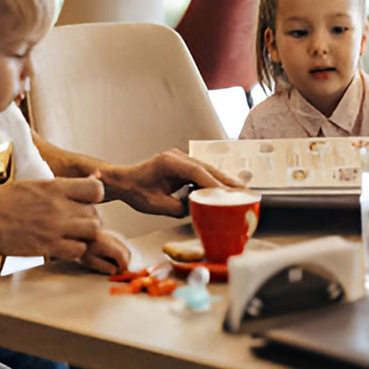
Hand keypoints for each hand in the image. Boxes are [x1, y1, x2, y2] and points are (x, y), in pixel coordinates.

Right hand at [0, 177, 103, 260]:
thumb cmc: (3, 201)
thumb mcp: (35, 184)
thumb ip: (65, 184)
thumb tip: (97, 177)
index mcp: (55, 187)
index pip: (96, 189)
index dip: (94, 196)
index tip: (85, 201)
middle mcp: (58, 206)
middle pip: (95, 213)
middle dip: (88, 218)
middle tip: (75, 221)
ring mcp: (55, 227)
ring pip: (92, 231)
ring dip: (85, 234)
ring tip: (71, 234)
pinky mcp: (48, 246)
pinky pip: (78, 250)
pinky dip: (74, 249)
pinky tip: (63, 245)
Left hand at [79, 230, 129, 274]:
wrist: (82, 236)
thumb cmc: (85, 250)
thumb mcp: (91, 260)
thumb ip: (104, 266)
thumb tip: (115, 271)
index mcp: (107, 245)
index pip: (120, 256)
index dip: (123, 266)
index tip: (123, 274)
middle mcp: (114, 239)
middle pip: (126, 253)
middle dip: (125, 263)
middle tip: (120, 272)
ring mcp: (116, 237)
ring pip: (126, 249)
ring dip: (125, 259)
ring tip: (118, 266)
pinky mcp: (116, 237)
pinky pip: (123, 246)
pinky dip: (123, 254)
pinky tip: (116, 259)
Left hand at [103, 149, 242, 217]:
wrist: (124, 181)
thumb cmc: (136, 192)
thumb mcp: (157, 206)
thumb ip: (179, 208)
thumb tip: (199, 210)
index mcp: (169, 163)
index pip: (197, 172)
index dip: (215, 183)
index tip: (229, 193)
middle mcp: (177, 157)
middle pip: (207, 168)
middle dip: (227, 180)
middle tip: (245, 191)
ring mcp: (181, 159)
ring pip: (207, 169)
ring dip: (222, 180)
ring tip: (240, 191)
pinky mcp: (182, 165)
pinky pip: (201, 172)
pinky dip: (212, 181)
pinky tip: (224, 190)